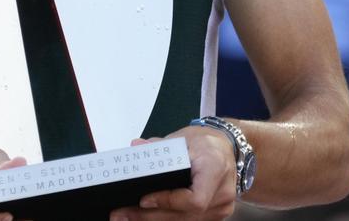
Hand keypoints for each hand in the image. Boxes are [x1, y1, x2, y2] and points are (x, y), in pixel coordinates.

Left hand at [110, 126, 236, 220]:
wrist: (226, 149)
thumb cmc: (206, 143)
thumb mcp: (183, 137)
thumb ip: (159, 146)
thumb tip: (137, 147)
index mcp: (215, 166)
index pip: (195, 198)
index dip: (168, 201)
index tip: (143, 200)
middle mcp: (222, 191)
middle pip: (185, 215)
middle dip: (150, 216)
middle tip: (122, 213)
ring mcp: (221, 207)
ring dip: (154, 220)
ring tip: (127, 216)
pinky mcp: (215, 215)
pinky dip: (166, 219)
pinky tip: (145, 217)